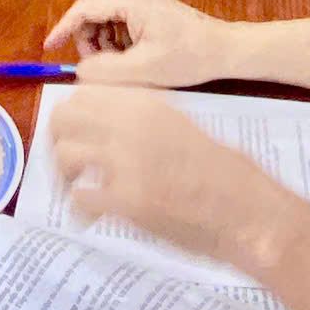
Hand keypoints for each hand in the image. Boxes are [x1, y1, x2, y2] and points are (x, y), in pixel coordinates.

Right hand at [46, 0, 239, 85]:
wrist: (222, 49)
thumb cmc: (188, 56)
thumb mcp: (143, 70)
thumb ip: (105, 71)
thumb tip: (79, 70)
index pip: (83, 9)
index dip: (63, 28)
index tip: (49, 46)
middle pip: (91, 12)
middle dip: (88, 41)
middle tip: (97, 67)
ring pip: (103, 18)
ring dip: (103, 43)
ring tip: (119, 65)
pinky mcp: (146, 6)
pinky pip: (117, 21)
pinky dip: (115, 41)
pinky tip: (130, 58)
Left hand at [51, 85, 299, 271]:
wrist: (248, 210)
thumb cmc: (224, 172)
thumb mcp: (180, 127)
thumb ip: (141, 121)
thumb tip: (105, 126)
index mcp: (145, 104)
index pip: (85, 92)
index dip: (76, 114)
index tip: (80, 132)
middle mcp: (130, 125)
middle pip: (65, 118)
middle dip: (61, 140)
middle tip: (71, 162)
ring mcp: (126, 162)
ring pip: (65, 154)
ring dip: (66, 175)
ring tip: (78, 189)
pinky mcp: (127, 201)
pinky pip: (81, 198)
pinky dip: (80, 210)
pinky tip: (90, 217)